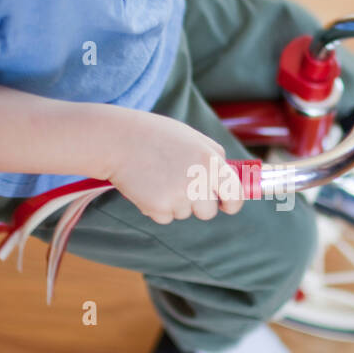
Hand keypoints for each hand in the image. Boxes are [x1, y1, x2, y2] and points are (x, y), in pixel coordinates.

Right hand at [106, 113, 246, 224]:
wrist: (118, 140)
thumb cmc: (156, 136)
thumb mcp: (193, 138)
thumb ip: (214, 157)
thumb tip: (231, 180)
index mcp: (211, 161)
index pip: (235, 195)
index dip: (232, 203)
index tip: (226, 205)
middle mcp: (198, 181)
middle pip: (208, 211)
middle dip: (198, 204)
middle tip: (180, 184)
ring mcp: (178, 196)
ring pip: (185, 213)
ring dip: (175, 202)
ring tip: (159, 177)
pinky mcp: (158, 208)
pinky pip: (165, 217)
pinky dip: (157, 206)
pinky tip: (148, 186)